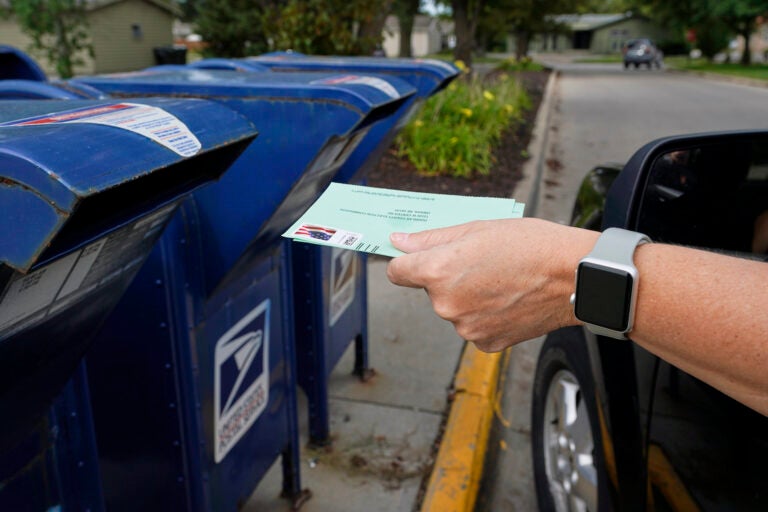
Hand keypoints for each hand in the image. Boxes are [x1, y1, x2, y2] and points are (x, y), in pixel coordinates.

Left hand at [386, 218, 597, 351]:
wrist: (574, 277)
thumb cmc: (531, 245)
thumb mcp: (477, 228)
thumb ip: (432, 239)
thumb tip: (399, 242)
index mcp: (438, 272)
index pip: (398, 272)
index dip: (409, 262)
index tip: (419, 259)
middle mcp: (445, 305)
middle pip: (431, 290)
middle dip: (449, 277)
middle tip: (483, 263)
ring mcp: (465, 327)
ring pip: (454, 308)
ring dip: (469, 297)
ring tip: (502, 281)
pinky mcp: (485, 342)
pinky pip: (474, 325)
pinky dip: (486, 315)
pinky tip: (509, 300)